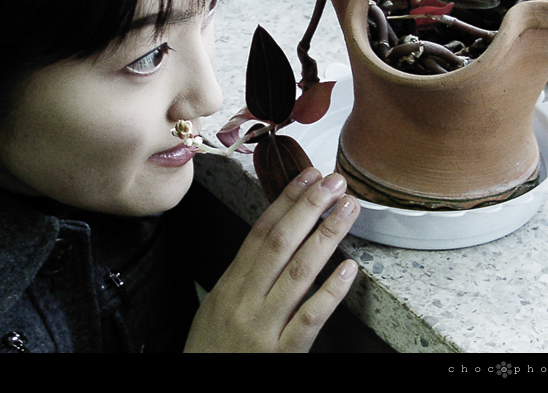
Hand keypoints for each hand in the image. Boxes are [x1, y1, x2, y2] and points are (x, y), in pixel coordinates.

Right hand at [184, 167, 359, 351]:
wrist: (197, 390)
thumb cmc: (210, 350)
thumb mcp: (217, 305)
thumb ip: (243, 275)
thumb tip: (269, 240)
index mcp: (230, 284)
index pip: (260, 232)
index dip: (286, 201)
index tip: (307, 176)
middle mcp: (245, 299)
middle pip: (280, 243)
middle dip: (309, 207)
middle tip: (334, 181)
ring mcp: (263, 326)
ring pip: (298, 272)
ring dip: (327, 236)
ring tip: (348, 209)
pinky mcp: (281, 354)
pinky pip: (309, 319)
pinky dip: (330, 292)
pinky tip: (350, 269)